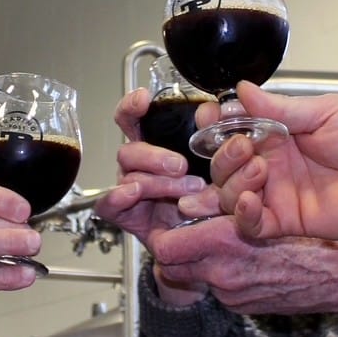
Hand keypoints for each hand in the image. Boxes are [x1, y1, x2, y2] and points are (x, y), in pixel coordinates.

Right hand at [94, 88, 209, 246]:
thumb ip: (219, 136)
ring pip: (128, 177)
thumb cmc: (223, 197)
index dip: (133, 107)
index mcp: (159, 146)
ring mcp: (133, 191)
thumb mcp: (228, 162)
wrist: (224, 237)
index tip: (144, 99)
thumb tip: (212, 110)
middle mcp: (142, 167)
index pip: (134, 120)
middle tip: (181, 165)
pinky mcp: (129, 216)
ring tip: (186, 188)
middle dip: (153, 156)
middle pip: (129, 150)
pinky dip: (117, 197)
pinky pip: (109, 205)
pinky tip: (133, 192)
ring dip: (157, 182)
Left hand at [149, 215, 337, 314]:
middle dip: (172, 249)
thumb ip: (225, 209)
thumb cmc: (310, 238)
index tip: (167, 222)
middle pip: (171, 266)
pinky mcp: (242, 307)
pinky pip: (216, 290)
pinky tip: (237, 259)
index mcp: (225, 243)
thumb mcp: (265, 211)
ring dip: (196, 261)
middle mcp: (223, 274)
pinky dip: (219, 274)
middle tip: (181, 232)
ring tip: (212, 243)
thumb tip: (189, 206)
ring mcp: (231, 295)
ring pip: (194, 277)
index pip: (166, 247)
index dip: (163, 235)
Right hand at [212, 83, 337, 242]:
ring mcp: (276, 192)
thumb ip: (281, 107)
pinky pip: (250, 223)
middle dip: (223, 152)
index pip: (233, 126)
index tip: (210, 115)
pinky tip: (249, 200)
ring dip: (233, 179)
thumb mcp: (327, 111)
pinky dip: (241, 213)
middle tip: (243, 145)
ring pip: (229, 191)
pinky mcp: (284, 220)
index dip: (216, 121)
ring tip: (257, 169)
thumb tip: (243, 90)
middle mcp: (272, 161)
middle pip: (223, 160)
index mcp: (279, 131)